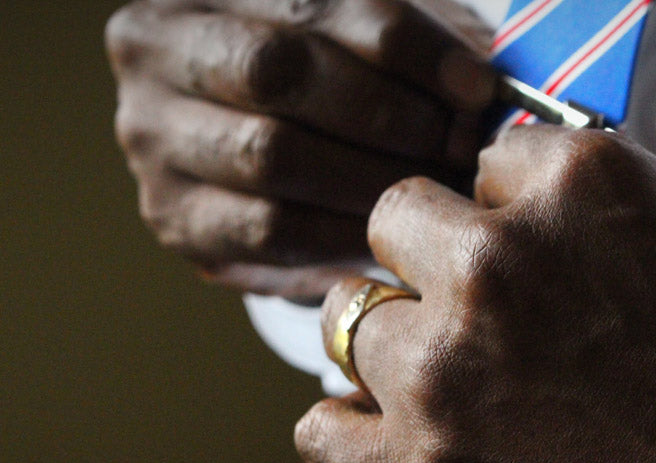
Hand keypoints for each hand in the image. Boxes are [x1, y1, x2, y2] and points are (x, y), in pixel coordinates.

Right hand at [106, 0, 496, 296]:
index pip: (314, 4)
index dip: (408, 47)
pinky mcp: (176, 218)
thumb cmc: (331, 78)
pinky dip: (344, 232)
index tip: (478, 87)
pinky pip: (269, 230)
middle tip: (459, 146)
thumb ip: (412, 44)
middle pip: (278, 72)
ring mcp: (155, 139)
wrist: (267, 149)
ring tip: (439, 188)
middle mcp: (159, 51)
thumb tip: (487, 88)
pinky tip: (394, 229)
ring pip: (272, 154)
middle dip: (388, 112)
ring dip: (374, 177)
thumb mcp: (362, 38)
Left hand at [295, 125, 655, 462]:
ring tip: (454, 378)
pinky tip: (398, 436)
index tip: (531, 245)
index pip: (486, 161)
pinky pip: (322, 431)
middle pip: (394, 224)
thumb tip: (540, 207)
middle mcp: (498, 267)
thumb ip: (603, 210)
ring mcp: (451, 375)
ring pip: (346, 322)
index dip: (510, 209)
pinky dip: (351, 429)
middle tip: (484, 309)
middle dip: (436, 260)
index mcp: (575, 188)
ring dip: (396, 341)